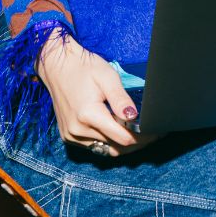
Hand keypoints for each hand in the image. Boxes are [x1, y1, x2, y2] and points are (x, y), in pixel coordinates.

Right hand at [37, 33, 156, 157]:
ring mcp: (71, 136)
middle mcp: (78, 130)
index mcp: (88, 115)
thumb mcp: (108, 78)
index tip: (157, 132)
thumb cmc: (85, 68)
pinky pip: (94, 147)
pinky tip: (120, 132)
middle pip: (116, 146)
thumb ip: (121, 100)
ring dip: (124, 145)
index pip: (123, 138)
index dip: (143, 137)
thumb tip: (134, 117)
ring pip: (105, 150)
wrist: (58, 66)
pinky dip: (109, 143)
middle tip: (153, 133)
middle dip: (138, 142)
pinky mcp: (68, 136)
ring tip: (140, 134)